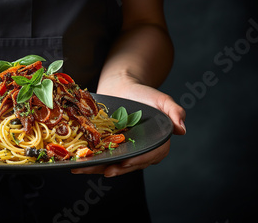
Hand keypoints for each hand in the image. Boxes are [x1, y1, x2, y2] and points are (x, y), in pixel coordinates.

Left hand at [71, 82, 185, 176]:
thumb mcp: (162, 100)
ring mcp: (122, 152)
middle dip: (116, 169)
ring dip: (97, 169)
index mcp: (156, 145)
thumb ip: (174, 112)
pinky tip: (76, 165)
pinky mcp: (107, 149)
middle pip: (128, 164)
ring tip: (83, 169)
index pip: (149, 156)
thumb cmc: (143, 94)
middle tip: (105, 171)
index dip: (138, 160)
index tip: (126, 162)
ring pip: (111, 164)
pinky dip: (88, 162)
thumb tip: (182, 129)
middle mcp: (139, 152)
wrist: (121, 87)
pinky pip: (99, 158)